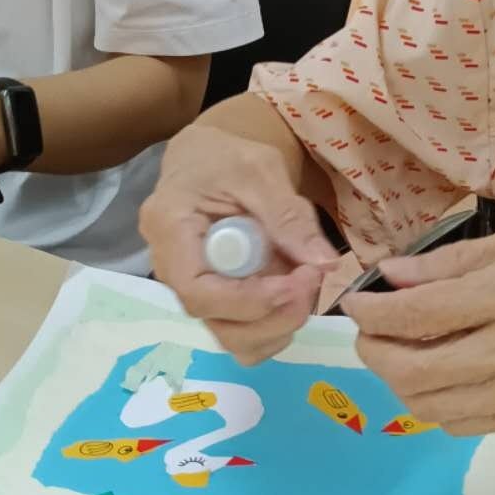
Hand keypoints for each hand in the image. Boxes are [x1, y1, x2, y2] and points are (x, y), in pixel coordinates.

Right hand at [141, 125, 339, 364]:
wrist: (208, 159)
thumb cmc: (227, 156)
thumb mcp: (260, 170)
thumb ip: (289, 217)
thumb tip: (324, 263)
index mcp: (169, 230)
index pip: (199, 293)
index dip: (250, 300)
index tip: (297, 282)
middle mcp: (171, 269)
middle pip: (217, 324)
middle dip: (273, 316)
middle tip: (312, 280)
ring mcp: (193, 288)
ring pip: (232, 337)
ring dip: (279, 324)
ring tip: (305, 284)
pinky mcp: (215, 298)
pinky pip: (242, 330)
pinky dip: (275, 322)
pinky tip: (293, 291)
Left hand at [343, 217, 494, 434]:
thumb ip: (460, 259)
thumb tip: (395, 275)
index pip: (413, 315)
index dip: (369, 311)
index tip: (357, 300)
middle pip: (407, 370)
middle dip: (371, 350)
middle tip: (371, 329)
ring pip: (425, 406)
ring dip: (397, 379)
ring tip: (401, 350)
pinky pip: (459, 423)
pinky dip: (433, 402)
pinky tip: (441, 374)